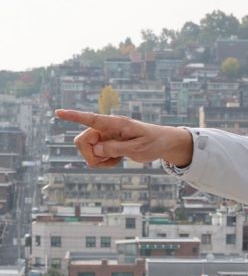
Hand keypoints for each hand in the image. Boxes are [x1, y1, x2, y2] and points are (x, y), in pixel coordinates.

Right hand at [55, 110, 192, 168]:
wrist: (163, 144)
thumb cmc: (153, 143)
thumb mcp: (138, 149)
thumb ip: (116, 149)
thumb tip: (95, 150)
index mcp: (115, 124)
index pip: (91, 119)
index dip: (73, 116)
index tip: (57, 112)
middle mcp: (106, 128)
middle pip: (82, 141)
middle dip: (90, 155)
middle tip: (111, 160)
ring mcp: (105, 136)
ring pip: (87, 151)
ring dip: (98, 160)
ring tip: (117, 160)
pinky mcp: (106, 144)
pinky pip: (95, 157)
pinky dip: (104, 162)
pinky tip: (117, 160)